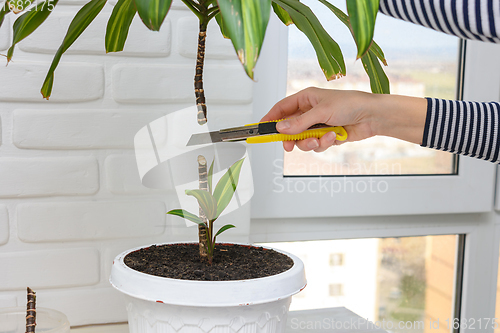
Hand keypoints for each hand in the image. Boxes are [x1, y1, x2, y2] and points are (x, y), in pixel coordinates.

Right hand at [261, 87, 426, 151]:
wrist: (372, 116)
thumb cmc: (350, 104)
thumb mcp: (321, 112)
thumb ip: (299, 123)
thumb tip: (280, 129)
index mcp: (306, 98)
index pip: (282, 108)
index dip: (271, 118)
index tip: (262, 129)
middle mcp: (310, 111)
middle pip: (290, 128)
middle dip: (291, 138)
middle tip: (289, 145)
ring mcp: (318, 124)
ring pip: (303, 139)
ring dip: (310, 142)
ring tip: (322, 138)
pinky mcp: (327, 135)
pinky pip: (317, 144)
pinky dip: (324, 143)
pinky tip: (335, 136)